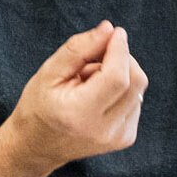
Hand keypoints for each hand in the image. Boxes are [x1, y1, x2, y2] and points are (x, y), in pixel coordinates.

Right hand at [4, 22, 149, 171]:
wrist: (37, 147)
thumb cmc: (39, 106)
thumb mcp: (49, 72)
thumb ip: (79, 48)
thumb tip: (109, 29)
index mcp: (80, 114)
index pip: (117, 77)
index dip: (120, 50)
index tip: (115, 32)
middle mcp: (104, 130)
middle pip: (135, 81)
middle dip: (121, 59)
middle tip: (95, 58)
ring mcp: (118, 137)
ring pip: (138, 89)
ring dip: (119, 75)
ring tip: (89, 83)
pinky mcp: (126, 137)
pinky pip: (136, 100)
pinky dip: (122, 90)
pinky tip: (98, 96)